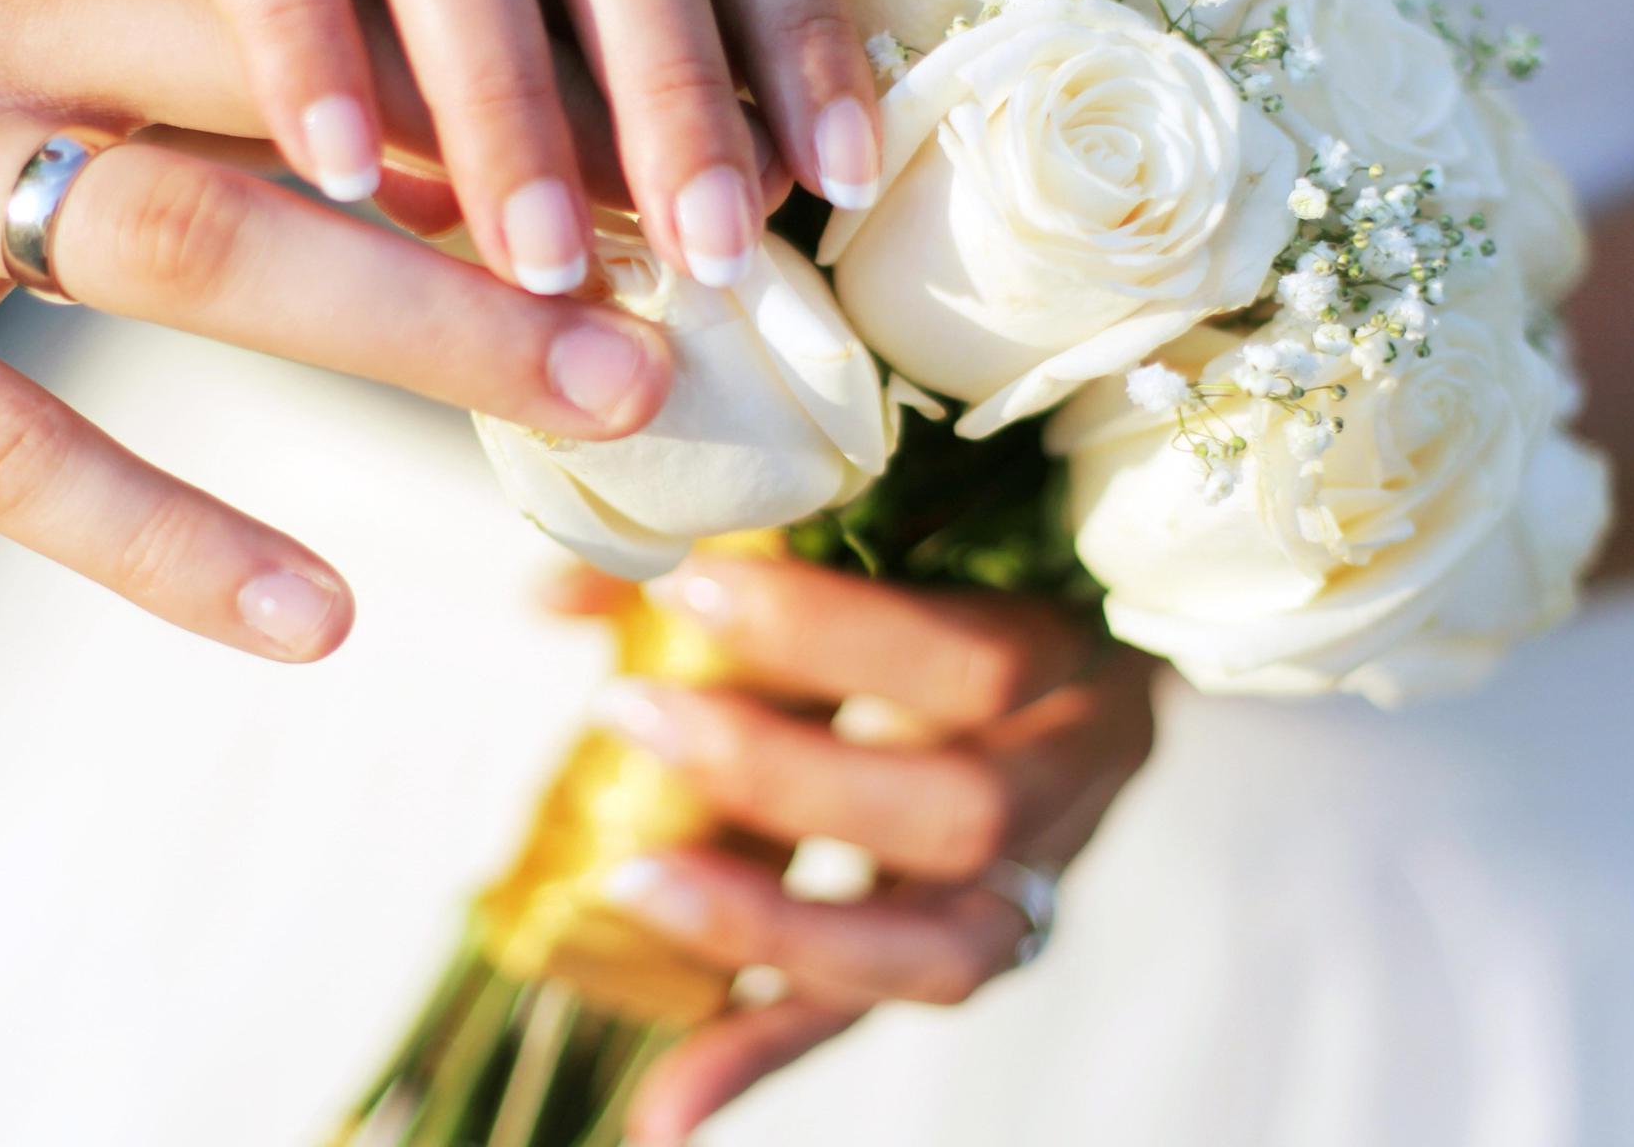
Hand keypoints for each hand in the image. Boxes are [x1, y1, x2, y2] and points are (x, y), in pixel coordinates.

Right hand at [0, 0, 677, 661]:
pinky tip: (313, 612)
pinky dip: (168, 537)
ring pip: (193, 242)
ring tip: (594, 401)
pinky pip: (4, 448)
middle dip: (523, 184)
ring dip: (415, 332)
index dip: (518, 35)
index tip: (674, 122)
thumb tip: (441, 68)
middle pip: (305, 87)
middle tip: (703, 273)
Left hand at [561, 554, 1156, 1143]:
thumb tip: (558, 594)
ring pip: (936, 948)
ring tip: (631, 882)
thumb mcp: (882, 541)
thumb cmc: (954, 575)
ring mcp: (1033, 883)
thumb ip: (737, 554)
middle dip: (780, 773)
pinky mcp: (962, 954)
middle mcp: (1074, 779)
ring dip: (770, 924)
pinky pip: (868, 1016)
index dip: (833, 632)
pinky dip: (758, 1054)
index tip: (687, 583)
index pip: (978, 659)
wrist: (1059, 653)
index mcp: (1075, 649)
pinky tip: (661, 1105)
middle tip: (632, 710)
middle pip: (959, 813)